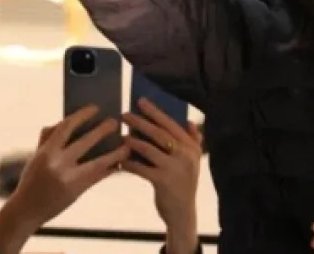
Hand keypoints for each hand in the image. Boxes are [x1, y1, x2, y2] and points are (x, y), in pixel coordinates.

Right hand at [8, 105, 128, 227]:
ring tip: (127, 145)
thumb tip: (65, 120)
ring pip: (99, 162)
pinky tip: (120, 162)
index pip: (66, 127)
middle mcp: (58, 164)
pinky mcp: (78, 191)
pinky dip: (111, 168)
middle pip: (86, 142)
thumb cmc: (31, 180)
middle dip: (103, 131)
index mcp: (46, 153)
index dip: (82, 116)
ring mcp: (70, 179)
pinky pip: (100, 177)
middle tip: (115, 122)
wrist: (27, 211)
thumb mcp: (35, 158)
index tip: (95, 108)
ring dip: (116, 153)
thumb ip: (48, 139)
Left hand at [121, 99, 201, 239]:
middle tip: (124, 114)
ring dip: (133, 141)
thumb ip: (193, 141)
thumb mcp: (193, 162)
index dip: (156, 112)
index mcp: (192, 147)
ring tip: (121, 136)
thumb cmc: (184, 184)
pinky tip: (120, 160)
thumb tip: (189, 121)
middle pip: (160, 134)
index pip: (172, 124)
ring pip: (149, 149)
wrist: (183, 212)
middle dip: (140, 122)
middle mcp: (185, 155)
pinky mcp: (162, 182)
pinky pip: (141, 168)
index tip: (141, 101)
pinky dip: (129, 163)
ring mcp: (174, 168)